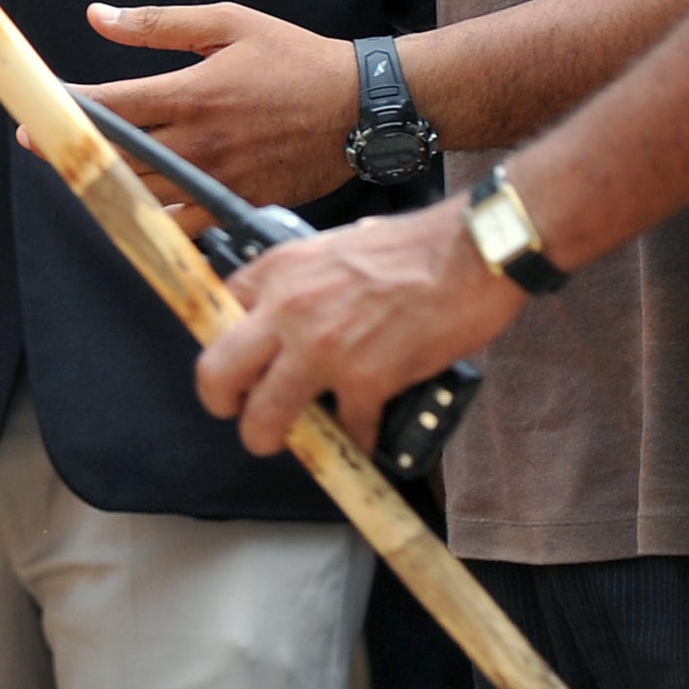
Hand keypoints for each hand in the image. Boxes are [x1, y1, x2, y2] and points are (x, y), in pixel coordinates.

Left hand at [68, 2, 363, 212]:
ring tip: (80, 170)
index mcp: (192, 93)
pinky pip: (182, 226)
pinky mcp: (239, 204)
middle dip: (73, 150)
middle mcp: (200, 142)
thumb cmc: (295, 58)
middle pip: (117, 158)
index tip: (34, 111)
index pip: (111, 107)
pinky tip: (133, 206)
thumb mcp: (229, 23)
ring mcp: (219, 179)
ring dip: (105, 184)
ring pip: (142, 195)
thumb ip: (158, 24)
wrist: (361, 107)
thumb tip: (98, 16)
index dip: (66, 111)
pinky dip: (153, 220)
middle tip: (39, 144)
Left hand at [196, 200, 522, 457]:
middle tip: (236, 411)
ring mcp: (323, 349)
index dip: (224, 342)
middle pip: (217, 371)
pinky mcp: (366, 381)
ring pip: (265, 415)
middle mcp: (288, 309)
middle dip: (221, 400)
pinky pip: (347, 430)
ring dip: (270, 436)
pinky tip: (365, 436)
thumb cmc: (414, 246)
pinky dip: (357, 440)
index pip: (218, 310)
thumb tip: (296, 312)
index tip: (235, 360)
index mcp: (279, 270)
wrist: (471, 253)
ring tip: (285, 442)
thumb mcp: (335, 247)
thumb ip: (305, 281)